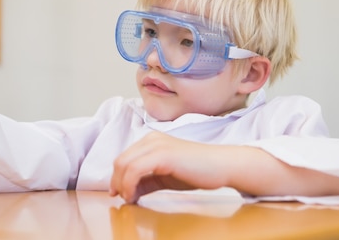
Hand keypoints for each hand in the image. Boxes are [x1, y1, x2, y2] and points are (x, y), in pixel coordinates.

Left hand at [110, 132, 232, 203]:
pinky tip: (134, 196)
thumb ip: (147, 180)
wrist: (221, 166)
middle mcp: (151, 139)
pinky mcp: (162, 154)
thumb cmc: (197, 171)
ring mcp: (156, 145)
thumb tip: (129, 192)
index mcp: (151, 141)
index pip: (124, 158)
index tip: (118, 194)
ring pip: (124, 164)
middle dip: (116, 182)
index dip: (117, 177)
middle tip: (123, 198)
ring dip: (121, 185)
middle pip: (120, 161)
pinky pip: (134, 169)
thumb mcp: (165, 176)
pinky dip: (129, 185)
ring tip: (129, 199)